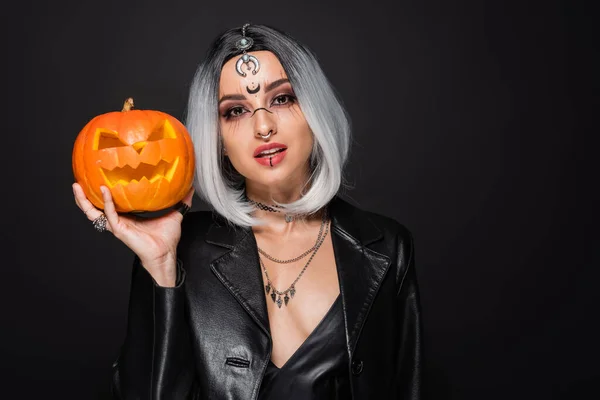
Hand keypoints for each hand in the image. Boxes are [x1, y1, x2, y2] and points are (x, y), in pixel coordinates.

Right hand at [72, 183, 193, 285]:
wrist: (166, 254)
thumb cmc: (167, 238)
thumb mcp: (174, 213)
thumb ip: (181, 200)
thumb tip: (190, 187)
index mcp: (127, 216)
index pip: (109, 202)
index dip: (102, 192)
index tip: (98, 177)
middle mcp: (119, 220)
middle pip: (95, 207)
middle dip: (83, 196)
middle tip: (77, 181)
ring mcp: (117, 225)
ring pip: (94, 213)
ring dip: (84, 200)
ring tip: (77, 187)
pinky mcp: (119, 230)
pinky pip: (109, 214)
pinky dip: (106, 202)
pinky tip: (105, 191)